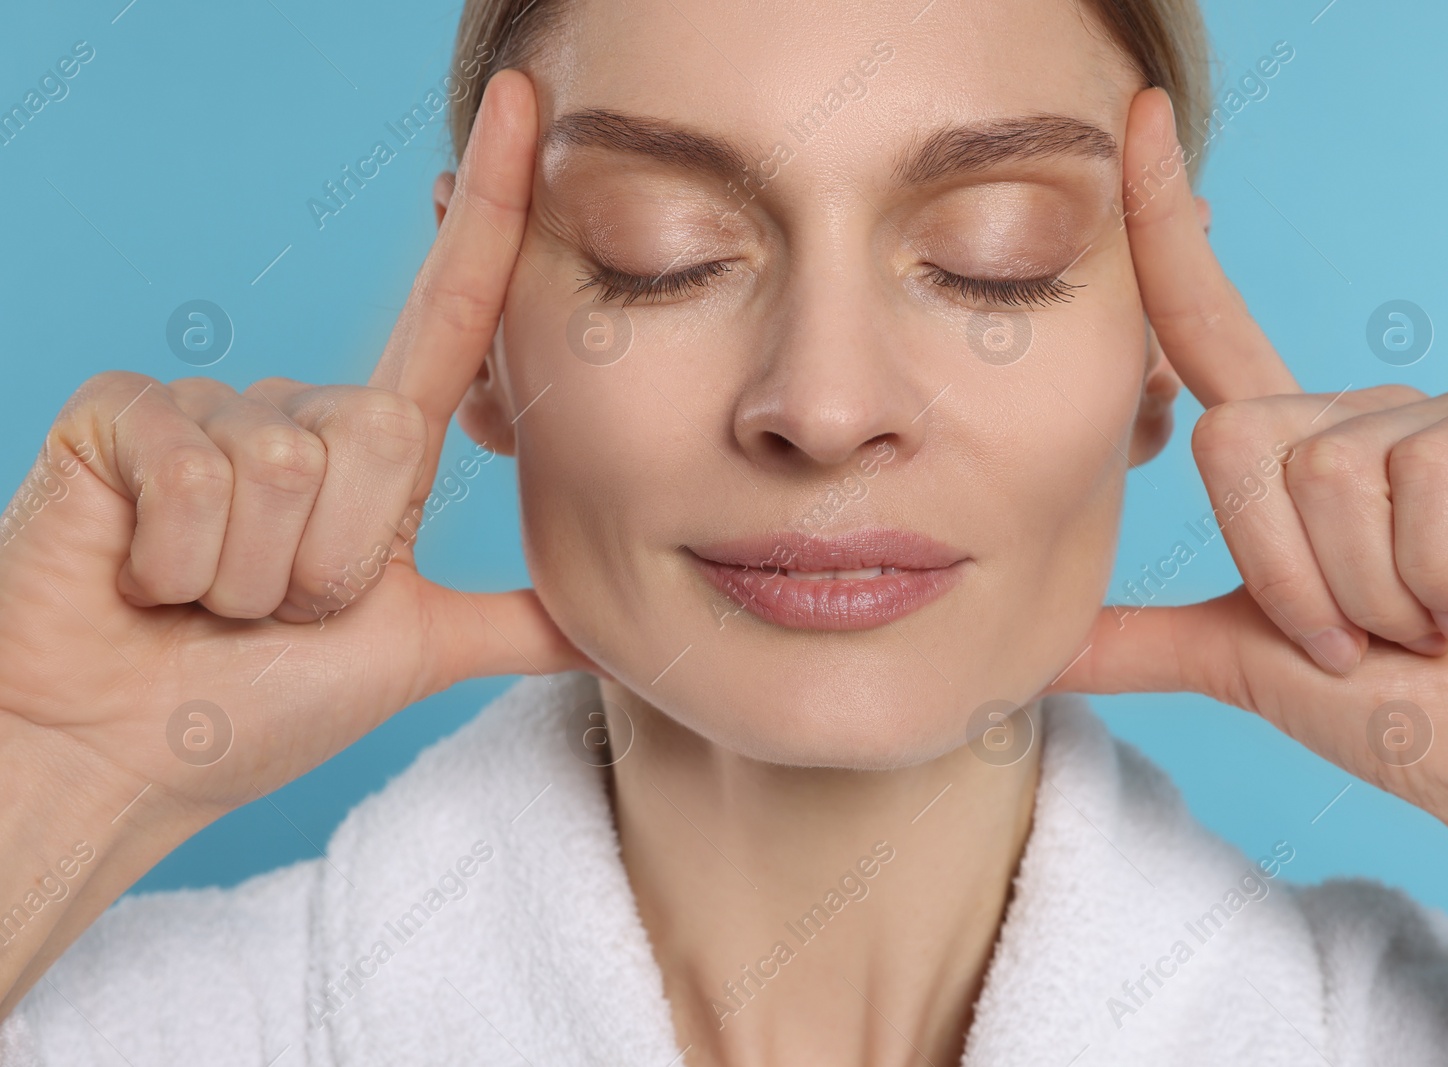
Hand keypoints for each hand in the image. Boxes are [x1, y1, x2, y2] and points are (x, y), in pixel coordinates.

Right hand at [0, 69, 591, 825]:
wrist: (117, 760)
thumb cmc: (247, 707)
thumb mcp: (410, 654)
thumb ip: (511, 624)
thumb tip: (606, 621)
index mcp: (369, 454)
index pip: (448, 313)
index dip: (491, 211)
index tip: (523, 103)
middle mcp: (296, 412)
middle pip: (378, 437)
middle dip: (331, 567)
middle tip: (270, 610)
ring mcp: (207, 405)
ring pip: (293, 468)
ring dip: (257, 578)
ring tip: (207, 602)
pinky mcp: (124, 412)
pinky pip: (201, 479)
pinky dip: (181, 566)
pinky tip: (144, 579)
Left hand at [1056, 88, 1447, 953]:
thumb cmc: (1402, 709)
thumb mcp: (1249, 659)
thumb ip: (1145, 638)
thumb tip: (1040, 645)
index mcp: (1293, 452)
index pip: (1205, 321)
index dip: (1164, 228)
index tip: (1135, 123)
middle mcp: (1360, 413)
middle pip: (1238, 441)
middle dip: (1286, 576)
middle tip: (1359, 636)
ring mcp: (1442, 410)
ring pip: (1323, 471)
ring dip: (1363, 590)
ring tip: (1427, 623)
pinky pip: (1420, 475)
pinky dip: (1433, 573)